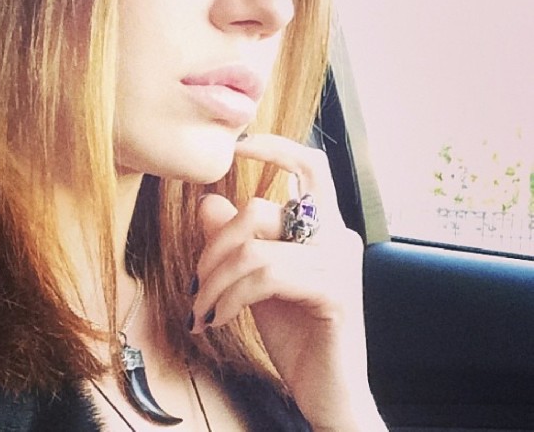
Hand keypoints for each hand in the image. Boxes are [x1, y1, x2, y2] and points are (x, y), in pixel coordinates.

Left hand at [191, 134, 386, 430]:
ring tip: (202, 310)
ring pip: (255, 246)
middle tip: (197, 284)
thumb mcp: (256, 279)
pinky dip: (231, 297)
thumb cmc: (296, 334)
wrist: (327, 391)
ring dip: (215, 281)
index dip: (277, 148)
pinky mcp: (335, 292)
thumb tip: (207, 202)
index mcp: (324, 227)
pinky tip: (219, 320)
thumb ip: (237, 240)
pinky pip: (265, 276)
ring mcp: (340, 263)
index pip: (311, 168)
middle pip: (261, 209)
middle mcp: (338, 236)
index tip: (239, 147)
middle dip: (214, 245)